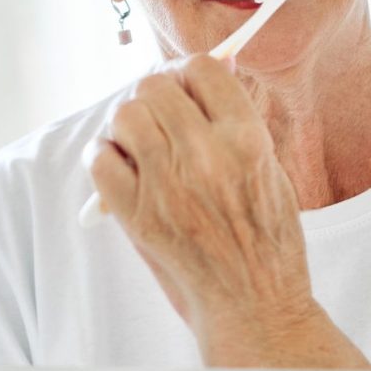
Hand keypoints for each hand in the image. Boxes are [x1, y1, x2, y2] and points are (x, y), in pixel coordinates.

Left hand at [87, 55, 369, 368]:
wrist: (254, 304)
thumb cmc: (267, 238)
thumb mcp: (270, 167)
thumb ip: (238, 118)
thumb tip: (220, 65)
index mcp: (246, 139)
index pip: (202, 69)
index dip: (189, 71)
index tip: (185, 84)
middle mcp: (204, 156)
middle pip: (155, 86)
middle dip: (154, 93)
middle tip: (158, 111)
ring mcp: (167, 185)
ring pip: (124, 115)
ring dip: (127, 120)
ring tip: (138, 138)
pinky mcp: (137, 215)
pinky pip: (100, 159)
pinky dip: (103, 154)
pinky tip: (119, 164)